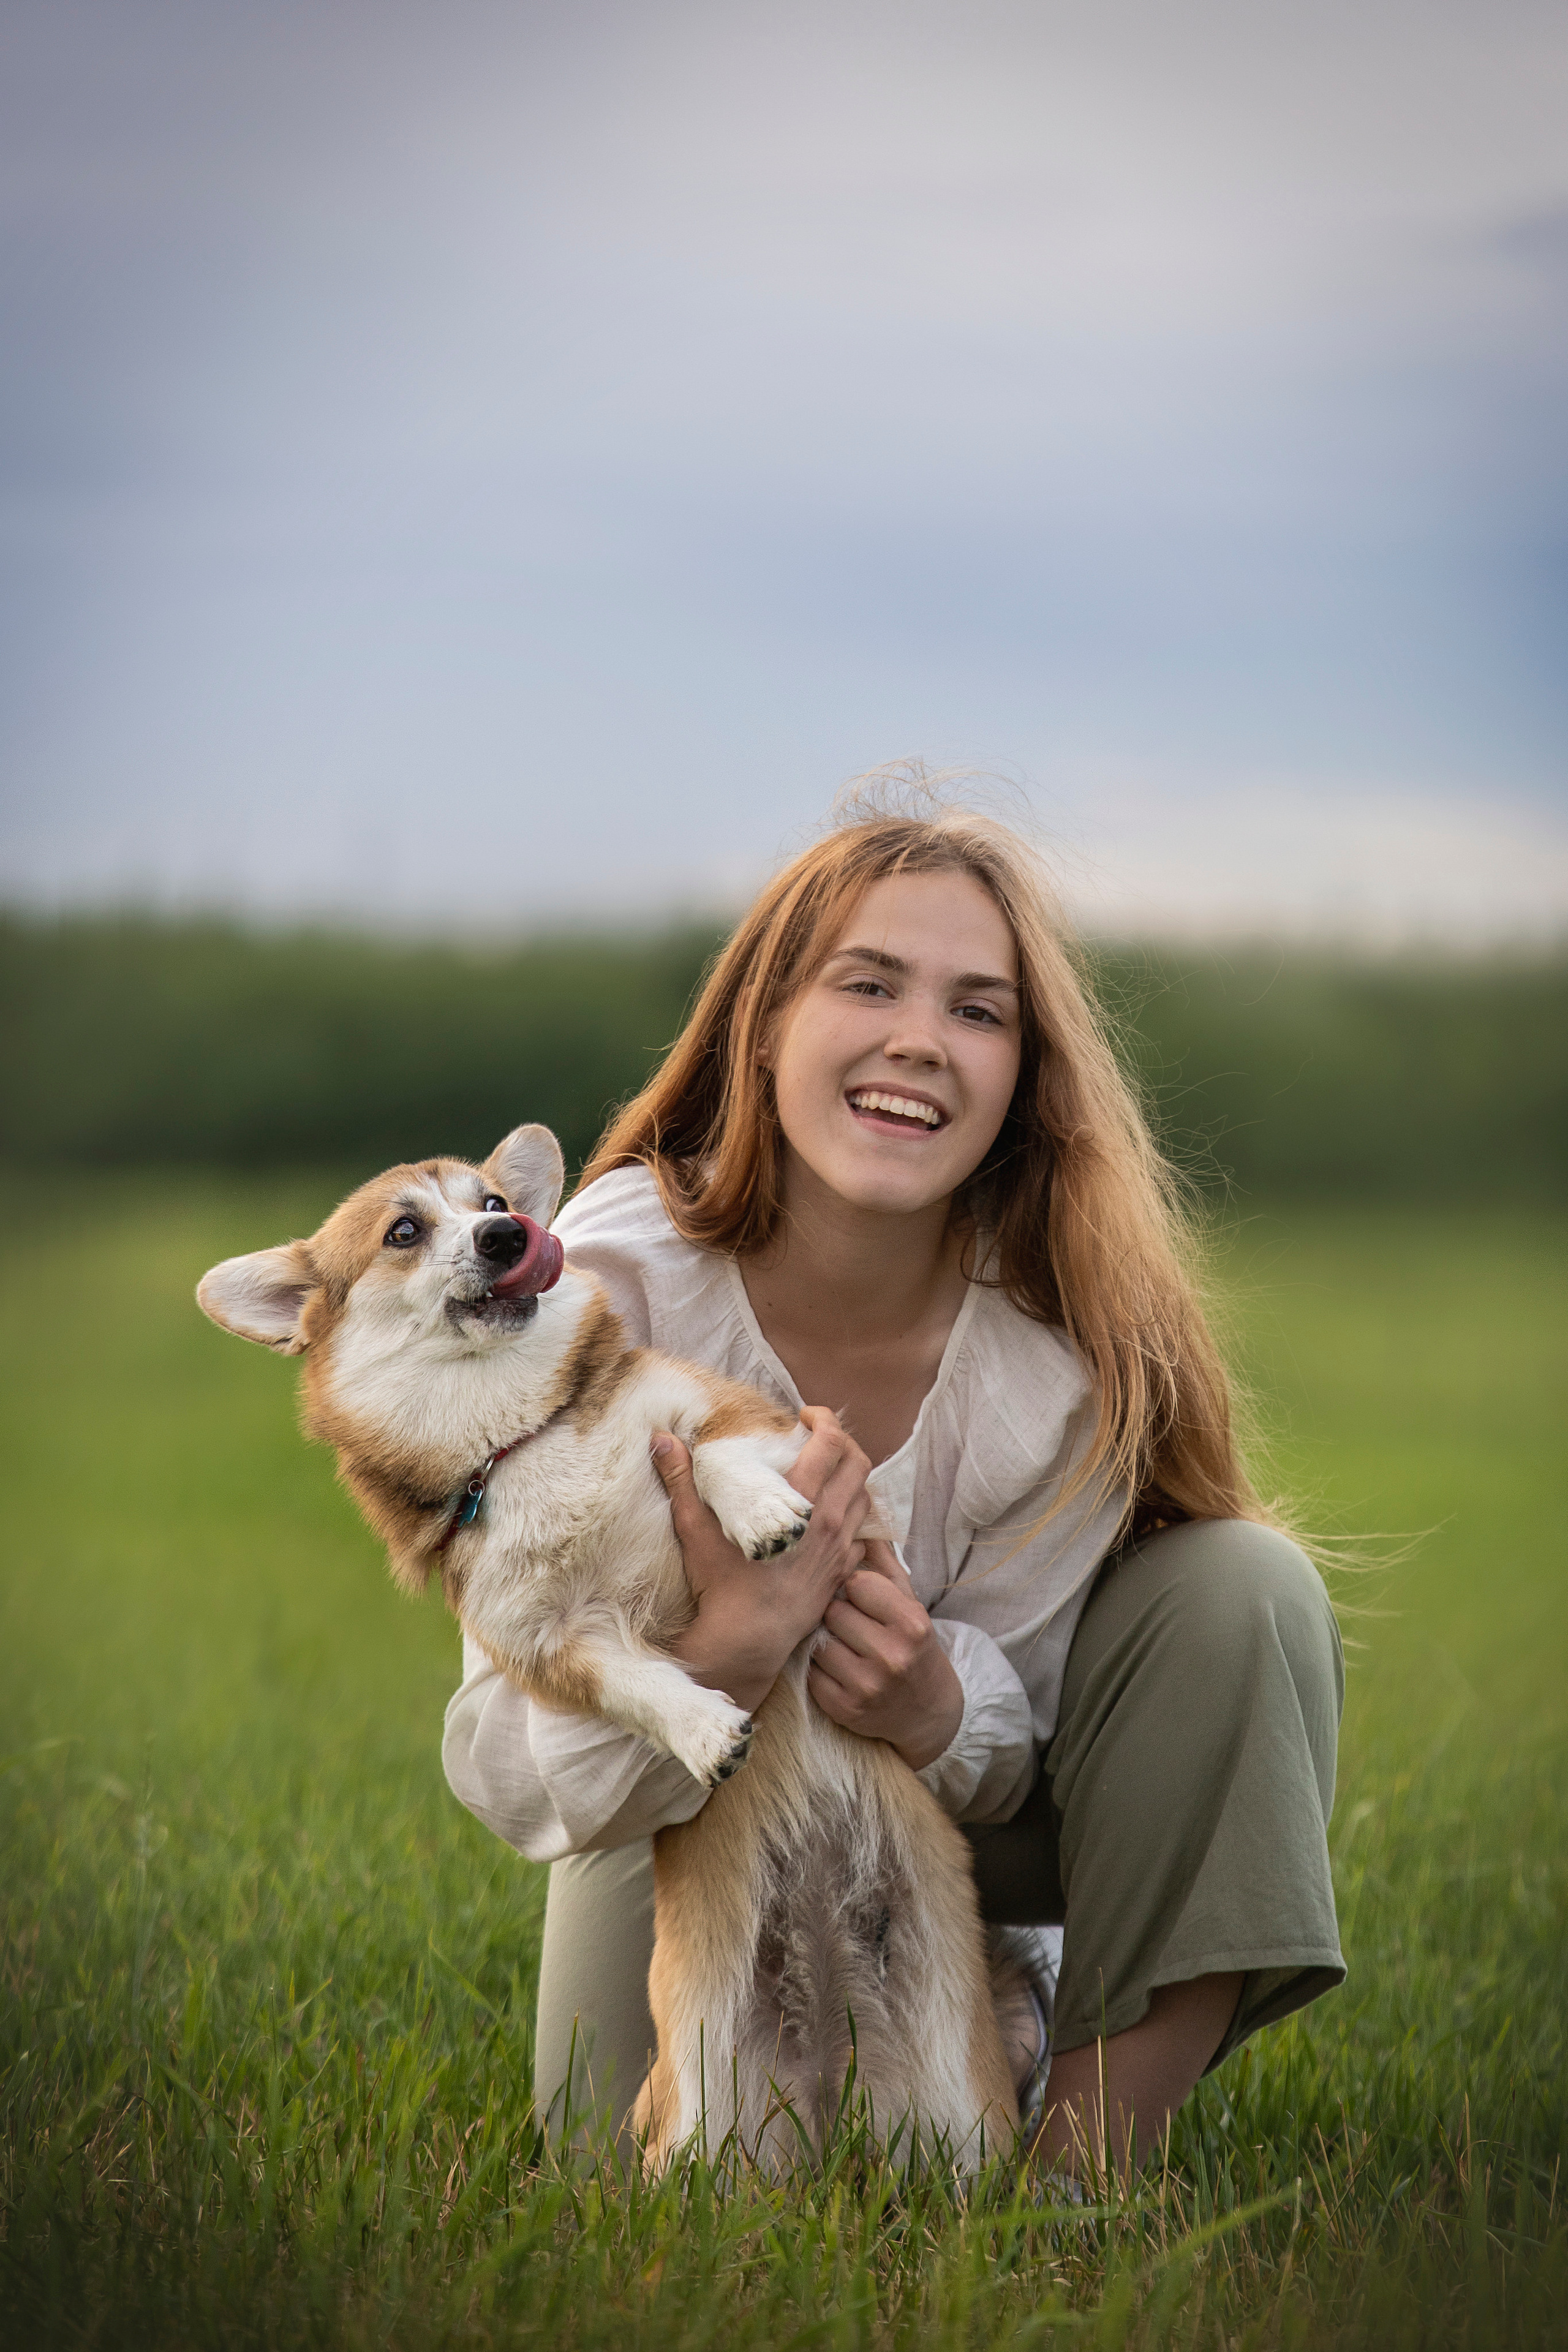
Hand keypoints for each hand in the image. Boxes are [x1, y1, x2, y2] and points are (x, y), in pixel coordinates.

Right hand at [655, 1407, 873, 1715]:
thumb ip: (681, 1479)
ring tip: (827, 1473)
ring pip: (866, 1497)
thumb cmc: (722, 1584)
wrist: (747, 1640)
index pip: (833, 1443)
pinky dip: (854, 1517)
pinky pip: (863, 1535)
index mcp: (800, 1501)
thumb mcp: (696, 1527)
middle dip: (844, 1442)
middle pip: (860, 1464)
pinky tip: (832, 1519)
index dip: (824, 1420)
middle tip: (819, 1439)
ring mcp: (841, 1549)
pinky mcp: (842, 1572)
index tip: (806, 1416)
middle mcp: (830, 1521)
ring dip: (852, 1478)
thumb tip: (661, 1440)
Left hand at [808, 1543, 963, 1769]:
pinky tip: (839, 1671)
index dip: (855, 1587)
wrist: (926, 1710)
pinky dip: (820, 1670)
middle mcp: (892, 1656)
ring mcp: (866, 1686)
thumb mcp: (909, 1604)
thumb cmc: (912, 1646)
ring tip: (846, 1647)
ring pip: (819, 1641)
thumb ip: (884, 1563)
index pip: (858, 1583)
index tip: (863, 1597)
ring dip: (826, 1641)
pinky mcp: (844, 1710)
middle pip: (834, 1611)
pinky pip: (812, 1673)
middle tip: (852, 1624)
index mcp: (911, 1624)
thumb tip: (859, 1518)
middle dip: (838, 1613)